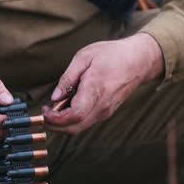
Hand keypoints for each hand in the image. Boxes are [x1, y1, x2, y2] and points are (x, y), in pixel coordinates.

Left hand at [44, 33, 163, 134]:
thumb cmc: (112, 55)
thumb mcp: (84, 57)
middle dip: (55, 127)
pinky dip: (72, 121)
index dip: (55, 119)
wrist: (139, 60)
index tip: (45, 112)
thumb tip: (55, 97)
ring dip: (63, 124)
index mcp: (95, 90)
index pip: (73, 116)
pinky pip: (86, 122)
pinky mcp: (106, 112)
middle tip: (44, 115)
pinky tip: (67, 108)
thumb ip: (67, 78)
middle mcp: (102, 106)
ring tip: (54, 110)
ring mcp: (105, 112)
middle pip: (74, 128)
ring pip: (79, 128)